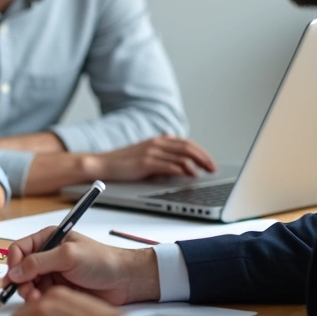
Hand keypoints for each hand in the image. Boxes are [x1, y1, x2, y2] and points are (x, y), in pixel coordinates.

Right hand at [5, 227, 159, 304]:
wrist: (124, 280)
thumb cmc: (101, 261)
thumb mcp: (68, 257)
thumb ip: (39, 262)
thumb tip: (15, 271)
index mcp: (49, 239)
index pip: (19, 249)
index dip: (14, 262)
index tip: (14, 276)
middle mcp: (48, 255)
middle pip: (21, 268)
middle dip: (20, 281)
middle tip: (27, 293)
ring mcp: (52, 273)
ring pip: (28, 284)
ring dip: (28, 292)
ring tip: (36, 299)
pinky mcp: (58, 288)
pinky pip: (39, 294)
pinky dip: (38, 299)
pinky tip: (44, 303)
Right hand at [89, 135, 216, 179]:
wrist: (103, 164)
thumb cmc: (123, 163)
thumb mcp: (145, 155)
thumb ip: (161, 155)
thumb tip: (180, 163)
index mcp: (158, 140)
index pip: (186, 143)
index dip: (201, 152)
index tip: (210, 162)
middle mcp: (157, 143)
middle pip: (188, 147)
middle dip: (203, 157)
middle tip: (213, 168)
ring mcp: (151, 152)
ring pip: (181, 155)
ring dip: (196, 164)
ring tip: (204, 173)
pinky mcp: (146, 162)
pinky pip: (169, 165)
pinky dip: (182, 170)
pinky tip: (189, 175)